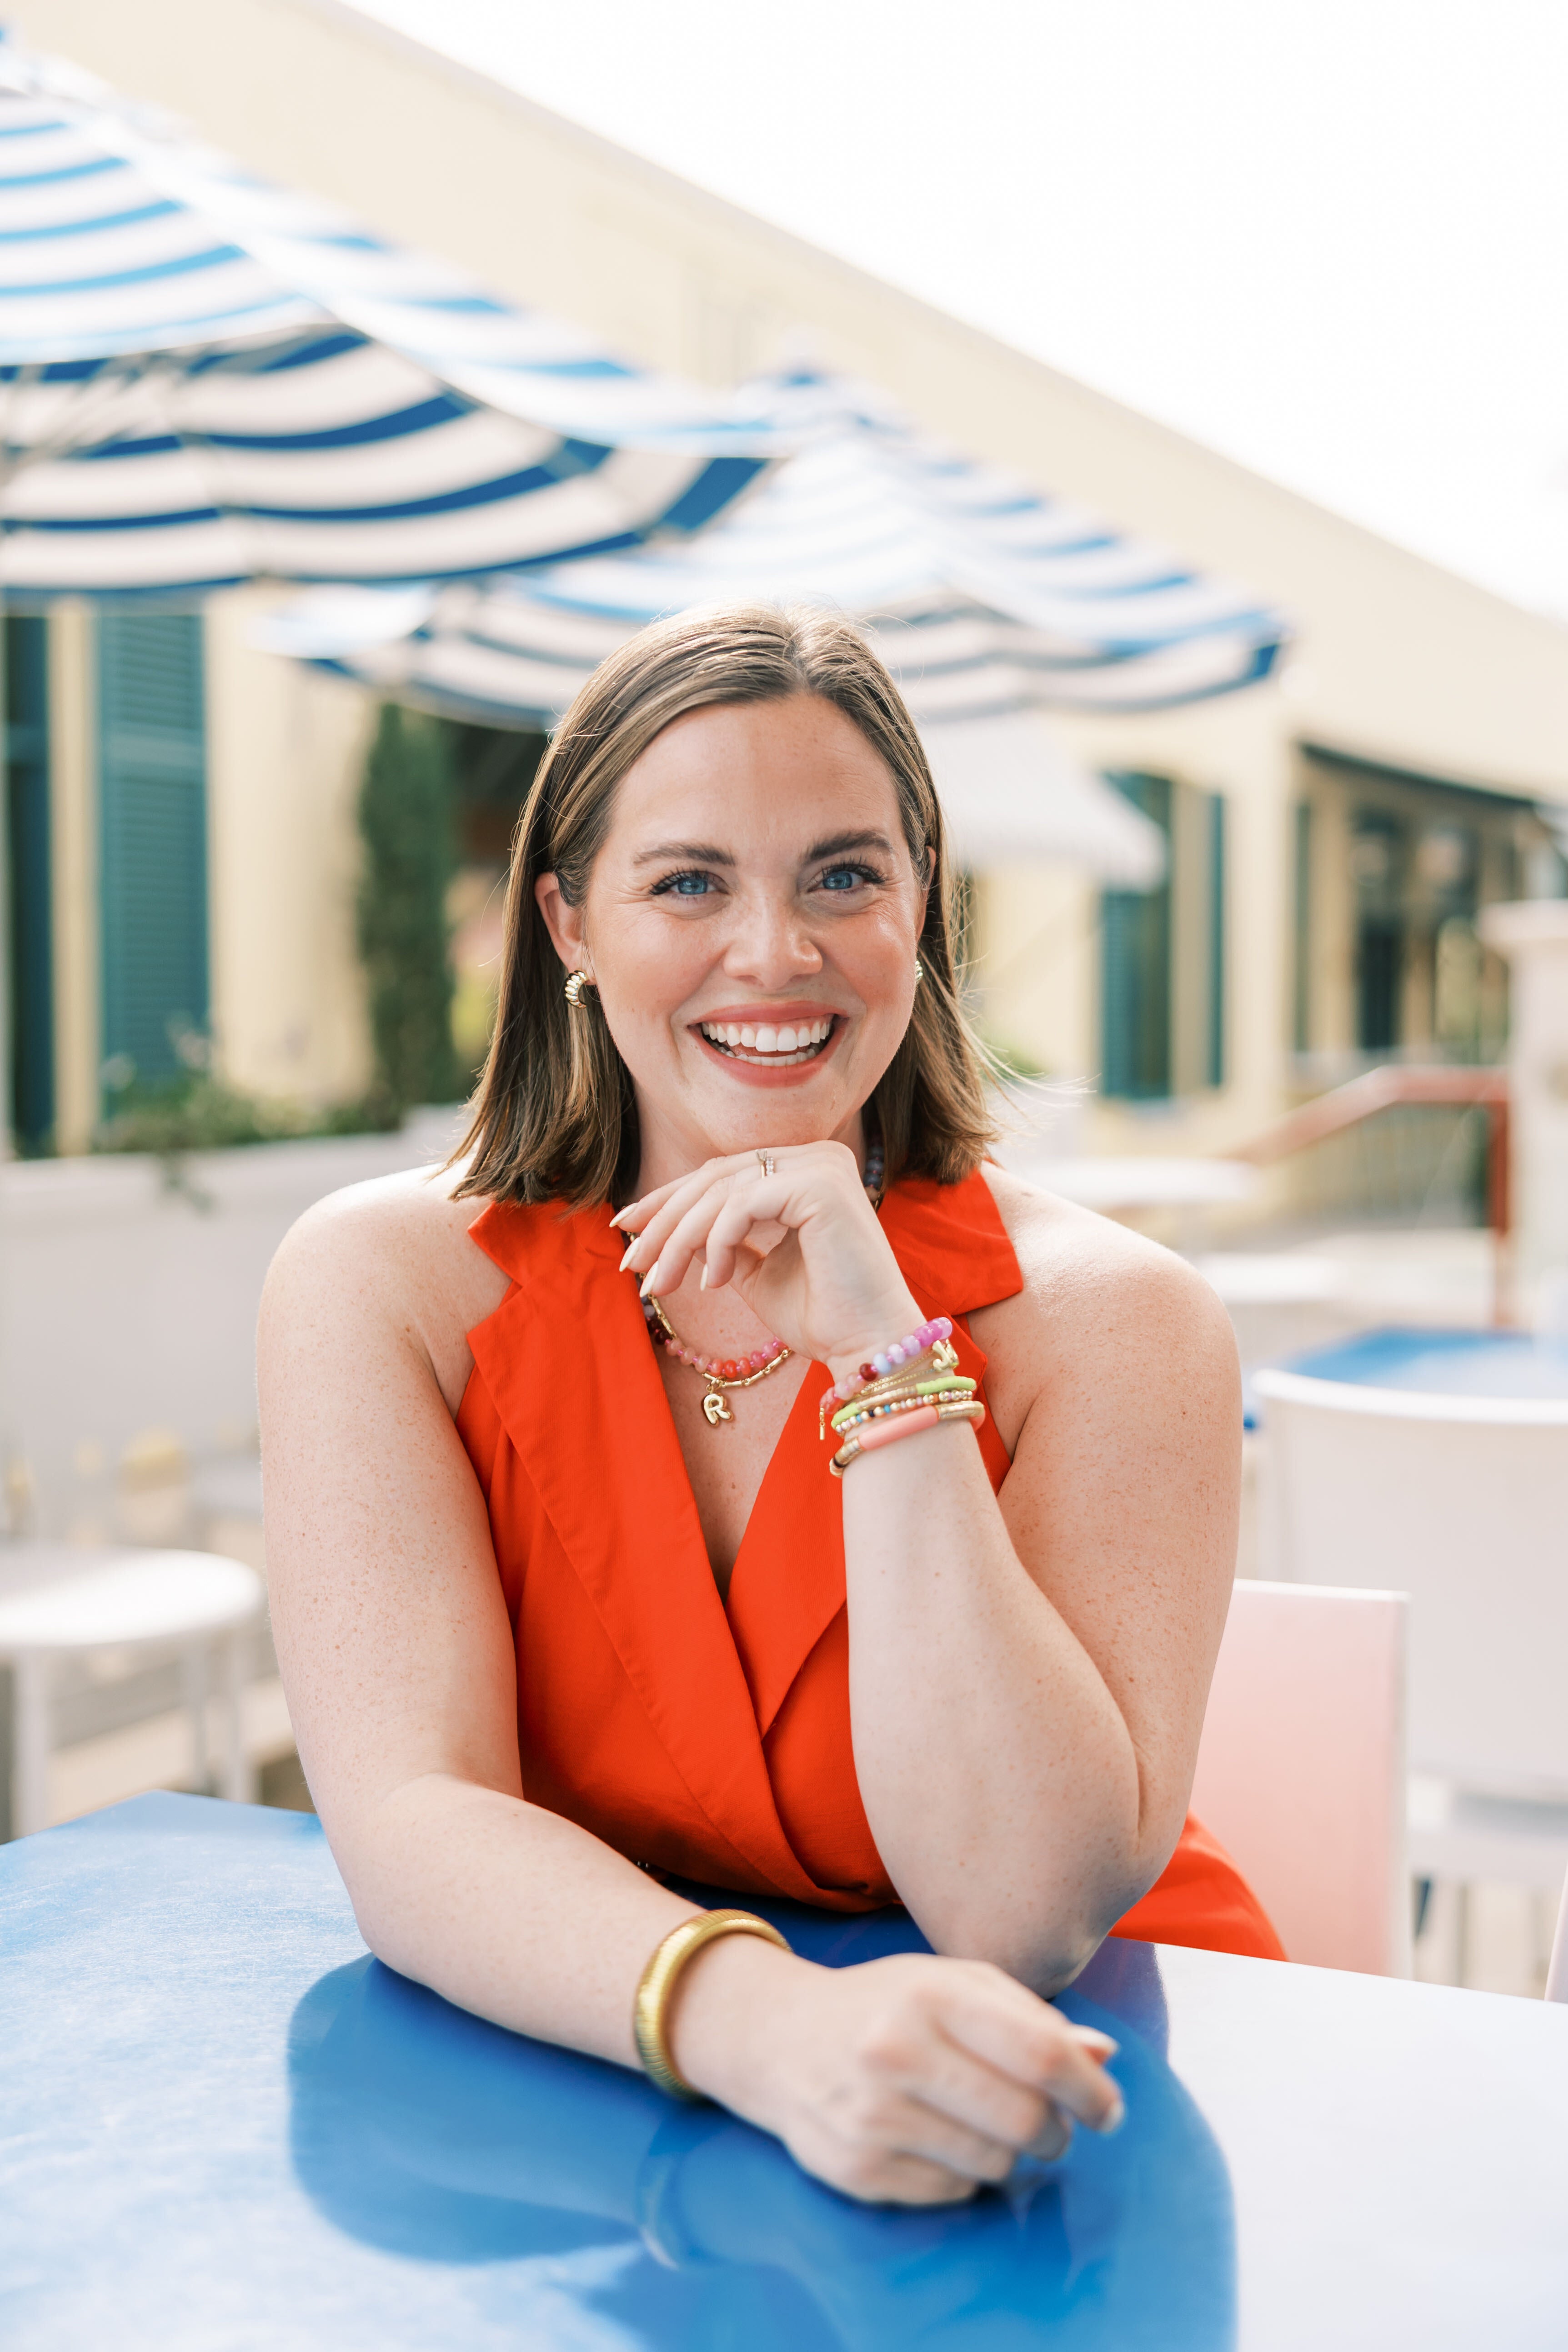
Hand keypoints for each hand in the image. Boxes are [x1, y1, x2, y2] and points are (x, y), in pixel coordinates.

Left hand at [612, 1144, 921, 1375]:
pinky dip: (718, 1242)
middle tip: (632, 1263)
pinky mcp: (822, 1185)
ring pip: (723, 1190)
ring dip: (680, 1240)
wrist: (869, 1347)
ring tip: (661, 1285)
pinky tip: (715, 1284)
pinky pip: (745, 1203)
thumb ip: (720, 1241)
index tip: (625, 1228)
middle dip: (664, 1221)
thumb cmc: (821, 1316)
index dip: (668, 1200)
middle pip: (716, 1177)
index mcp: (805, 1171)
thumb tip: (672, 1227)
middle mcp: (818, 1157)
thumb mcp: (754, 1271)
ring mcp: (823, 1166)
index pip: (722, 1174)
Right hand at [672, 1940, 1122, 2206]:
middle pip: (1024, 2118)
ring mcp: (870, 2114)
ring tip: (993, 2126)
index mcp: (930, 1993)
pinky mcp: (854, 2168)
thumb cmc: (887, 2004)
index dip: (1090, 2089)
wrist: (780, 2037)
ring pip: (993, 2163)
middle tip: (1054, 2126)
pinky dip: (965, 2174)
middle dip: (1057, 2132)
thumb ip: (1031, 2016)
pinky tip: (943, 2140)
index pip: (1040, 2051)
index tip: (1108, 2108)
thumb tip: (1102, 2057)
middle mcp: (896, 2050)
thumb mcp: (954, 1985)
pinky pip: (951, 2192)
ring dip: (1012, 2154)